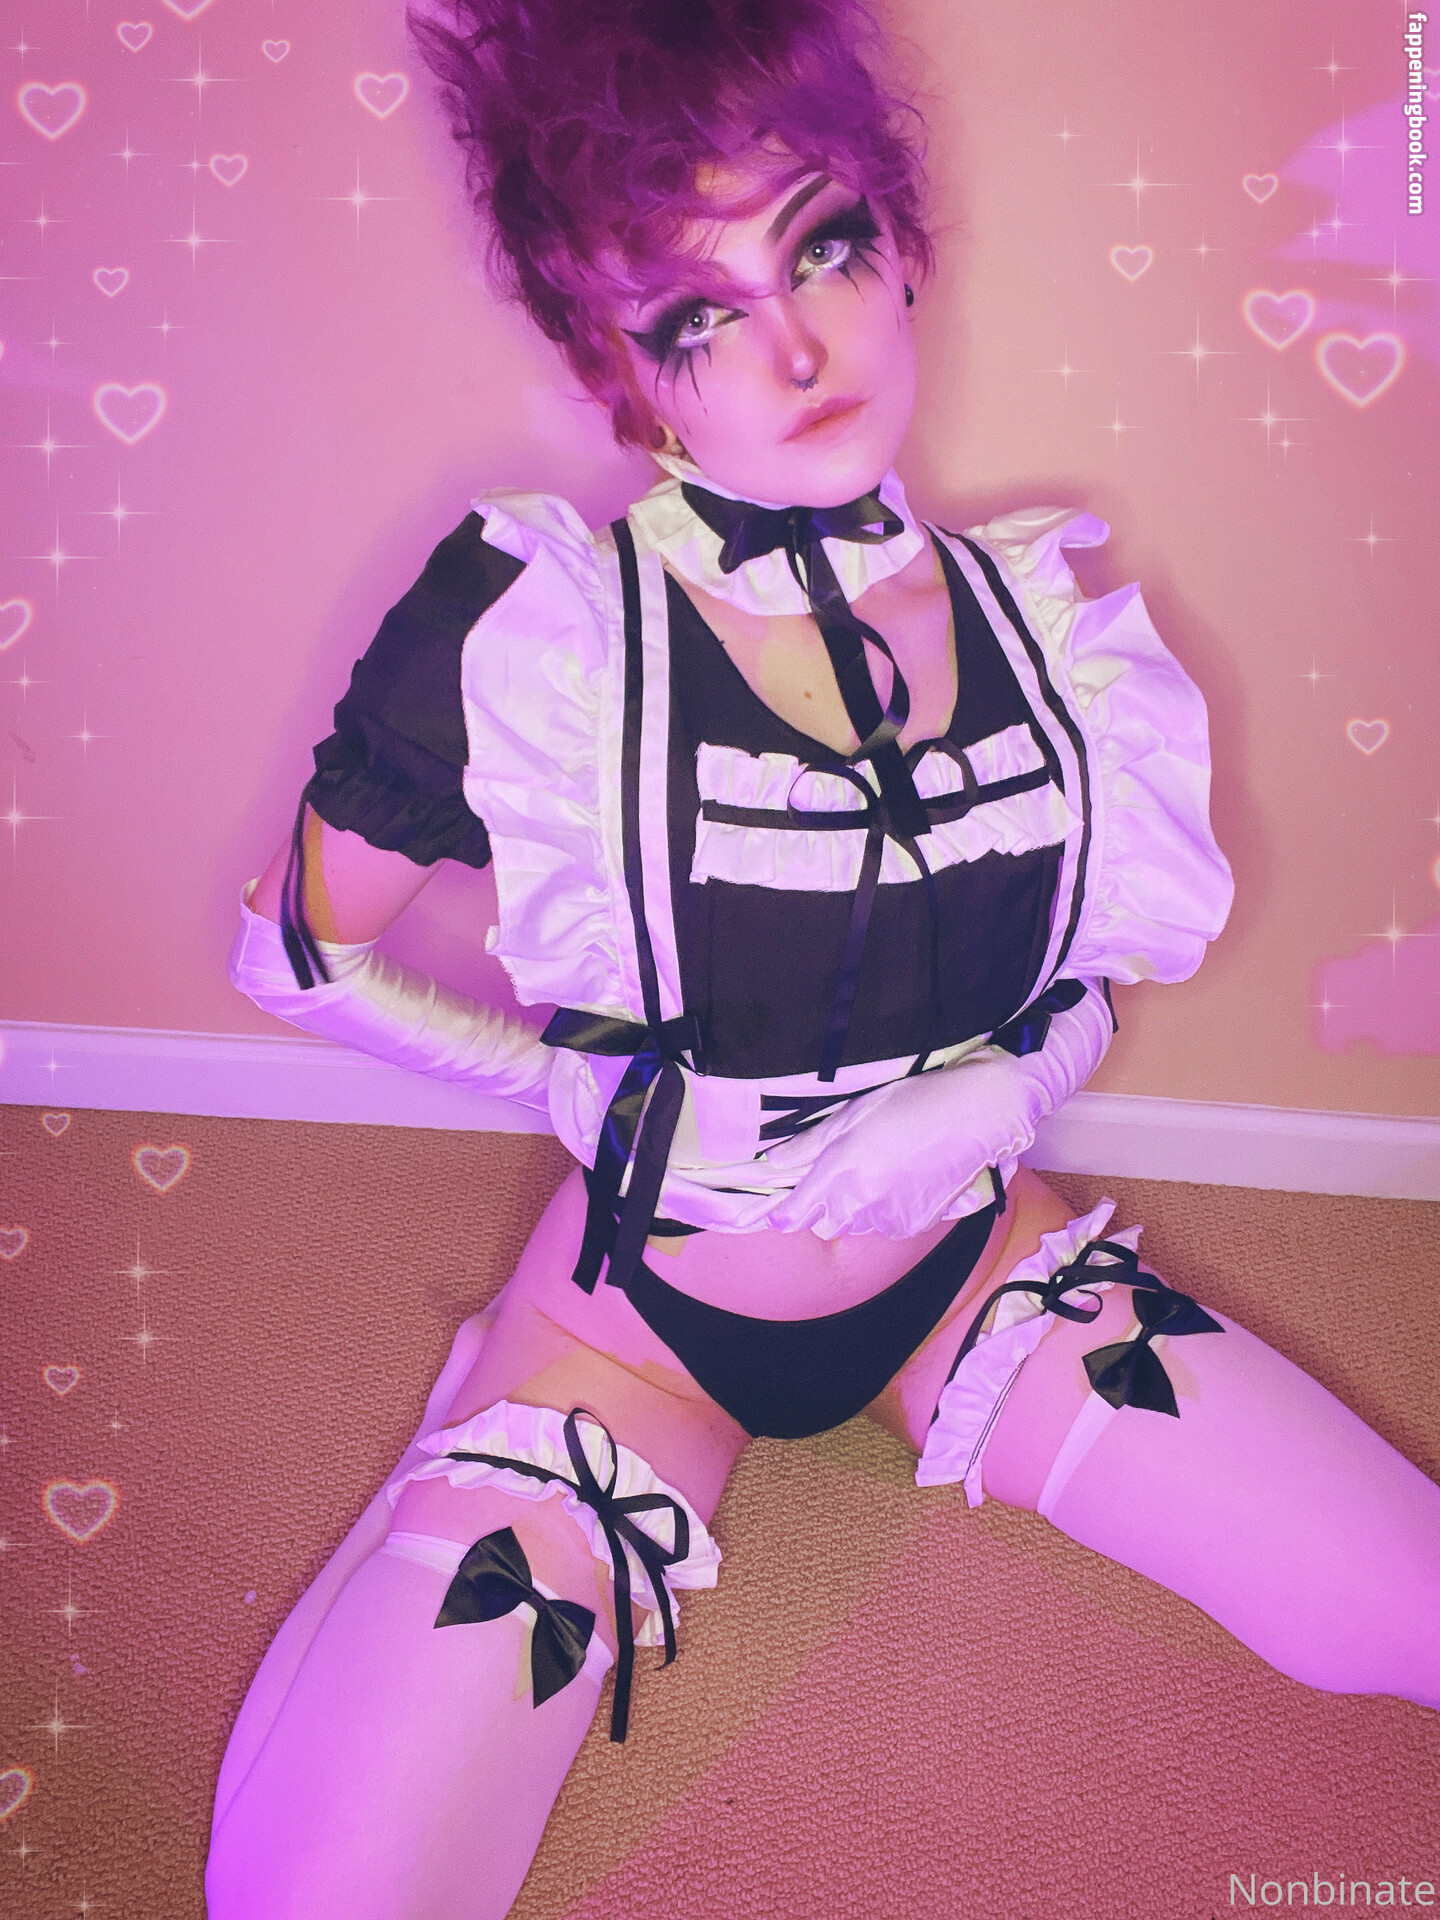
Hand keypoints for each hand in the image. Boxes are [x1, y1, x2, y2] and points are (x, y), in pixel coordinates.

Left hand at [764, 982, 1112, 1237]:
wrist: (976, 1113)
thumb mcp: (855, 1112)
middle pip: (824, 1223)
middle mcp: (863, 1200)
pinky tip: (899, 1182)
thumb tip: (774, 1162)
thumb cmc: (913, 1101)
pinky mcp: (915, 1223)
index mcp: (842, 1170)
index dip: (784, 1213)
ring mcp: (891, 1216)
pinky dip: (884, 1212)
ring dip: (855, 1208)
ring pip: (855, 1225)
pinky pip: (885, 1226)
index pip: (798, 1210)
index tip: (778, 1212)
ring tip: (876, 1172)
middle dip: (821, 1207)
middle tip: (837, 1177)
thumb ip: (811, 1143)